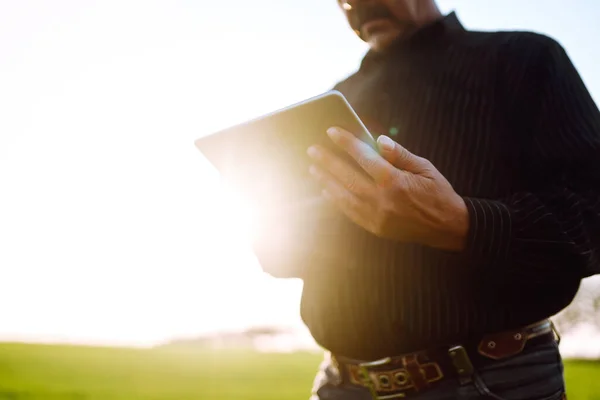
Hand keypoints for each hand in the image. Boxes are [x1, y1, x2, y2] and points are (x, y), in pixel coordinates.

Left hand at [307, 127, 468, 251]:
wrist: (448, 228)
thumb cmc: (438, 193)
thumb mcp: (424, 168)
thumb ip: (400, 154)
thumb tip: (379, 140)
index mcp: (395, 181)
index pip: (364, 157)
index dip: (347, 142)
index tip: (332, 131)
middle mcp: (382, 200)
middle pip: (347, 176)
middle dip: (328, 161)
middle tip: (312, 150)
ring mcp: (377, 216)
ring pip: (344, 196)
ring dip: (326, 181)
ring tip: (313, 169)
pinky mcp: (375, 228)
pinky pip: (350, 212)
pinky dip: (336, 201)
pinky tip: (327, 191)